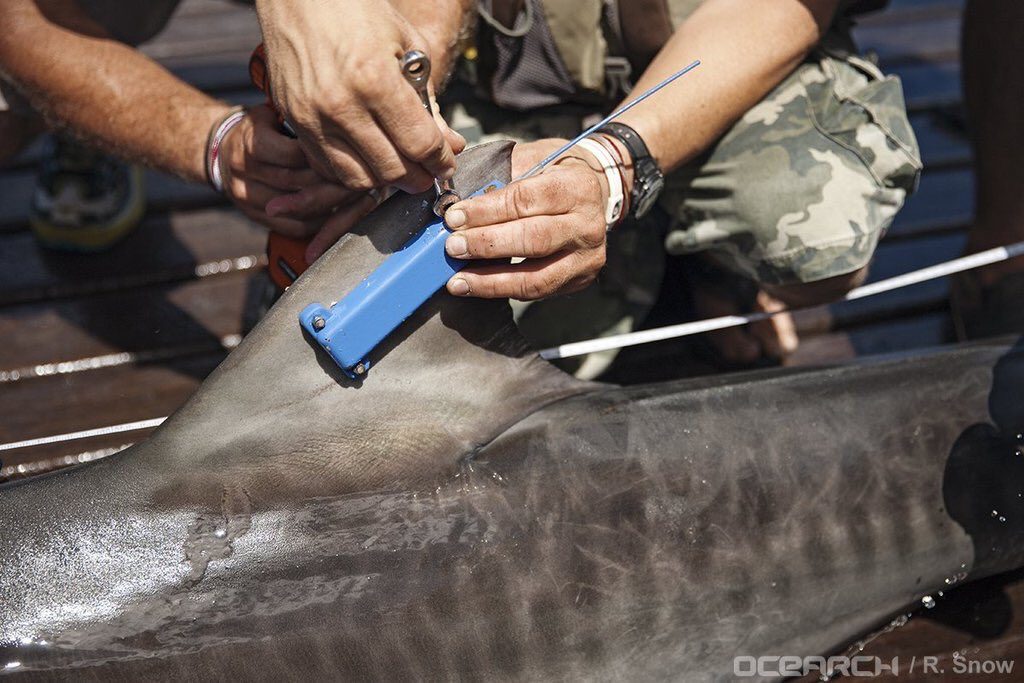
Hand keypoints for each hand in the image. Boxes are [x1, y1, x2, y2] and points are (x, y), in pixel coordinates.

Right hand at [219, 105, 364, 239]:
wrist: (219, 151)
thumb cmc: (257, 130)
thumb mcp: (271, 115)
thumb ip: (297, 123)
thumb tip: (341, 129)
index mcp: (252, 143)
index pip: (295, 155)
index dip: (323, 156)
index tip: (348, 154)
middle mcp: (246, 171)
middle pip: (298, 183)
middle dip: (331, 182)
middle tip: (360, 179)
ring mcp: (248, 197)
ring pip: (297, 209)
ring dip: (328, 205)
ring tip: (352, 198)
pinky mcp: (254, 216)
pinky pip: (292, 227)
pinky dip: (317, 224)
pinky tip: (335, 214)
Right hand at [254, 0, 464, 193]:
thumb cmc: (357, 10)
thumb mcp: (407, 45)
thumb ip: (427, 100)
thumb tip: (449, 144)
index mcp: (375, 81)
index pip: (419, 144)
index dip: (441, 161)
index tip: (447, 164)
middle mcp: (341, 106)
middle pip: (392, 170)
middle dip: (418, 177)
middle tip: (429, 172)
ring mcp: (313, 118)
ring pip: (359, 178)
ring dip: (385, 179)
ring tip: (400, 166)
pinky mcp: (294, 121)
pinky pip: (328, 167)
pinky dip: (353, 171)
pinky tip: (368, 158)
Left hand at [443, 139, 610, 299]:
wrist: (596, 195)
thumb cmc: (555, 175)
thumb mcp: (533, 159)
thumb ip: (500, 178)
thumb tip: (457, 203)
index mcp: (576, 187)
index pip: (526, 201)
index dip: (486, 211)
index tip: (454, 217)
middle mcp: (587, 225)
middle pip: (533, 239)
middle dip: (487, 245)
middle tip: (452, 247)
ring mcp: (587, 257)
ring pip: (536, 277)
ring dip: (491, 281)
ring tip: (458, 280)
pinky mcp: (580, 280)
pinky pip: (537, 292)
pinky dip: (503, 290)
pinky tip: (477, 286)